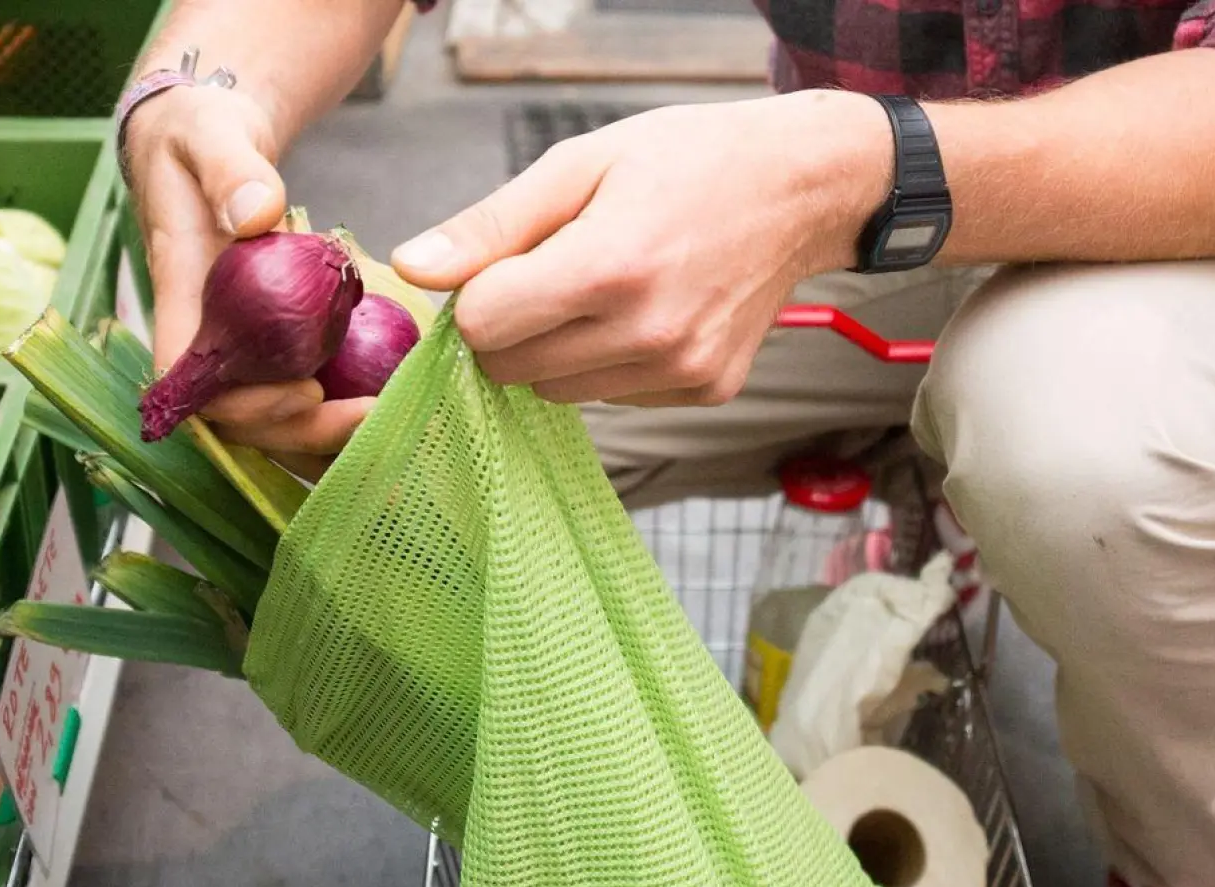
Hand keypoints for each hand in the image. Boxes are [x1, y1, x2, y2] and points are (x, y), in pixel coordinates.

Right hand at [126, 83, 370, 477]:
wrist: (201, 139)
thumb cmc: (196, 137)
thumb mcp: (208, 136)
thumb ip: (229, 171)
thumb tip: (257, 215)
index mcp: (180, 298)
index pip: (194, 383)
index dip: (243, 405)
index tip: (305, 391)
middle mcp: (205, 334)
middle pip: (238, 417)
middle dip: (300, 430)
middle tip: (370, 416)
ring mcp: (236, 343)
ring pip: (269, 415)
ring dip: (321, 432)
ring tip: (386, 421)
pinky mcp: (266, 340)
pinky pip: (294, 387)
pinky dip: (334, 406)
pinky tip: (385, 403)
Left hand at [390, 89, 892, 405]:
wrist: (802, 186)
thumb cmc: (687, 161)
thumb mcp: (579, 165)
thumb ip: (490, 225)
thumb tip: (412, 268)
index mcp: (608, 269)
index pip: (482, 326)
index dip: (480, 292)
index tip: (510, 260)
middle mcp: (647, 334)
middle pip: (511, 368)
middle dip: (512, 323)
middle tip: (555, 269)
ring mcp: (679, 372)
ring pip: (555, 391)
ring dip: (557, 348)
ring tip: (606, 286)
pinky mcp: (703, 391)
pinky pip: (611, 397)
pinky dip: (607, 362)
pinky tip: (646, 311)